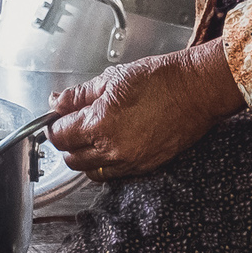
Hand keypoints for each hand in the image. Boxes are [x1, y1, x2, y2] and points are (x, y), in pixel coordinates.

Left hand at [47, 39, 245, 179]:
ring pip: (91, 171)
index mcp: (99, 124)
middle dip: (68, 142)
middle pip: (72, 158)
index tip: (58, 117)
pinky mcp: (145, 167)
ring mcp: (129, 162)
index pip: (59, 136)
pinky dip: (106, 163)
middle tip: (74, 124)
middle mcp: (111, 150)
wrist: (196, 90)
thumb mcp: (112, 78)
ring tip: (94, 134)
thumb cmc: (161, 79)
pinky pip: (113, 174)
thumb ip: (79, 94)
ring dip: (86, 156)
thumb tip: (57, 101)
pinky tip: (113, 143)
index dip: (54, 125)